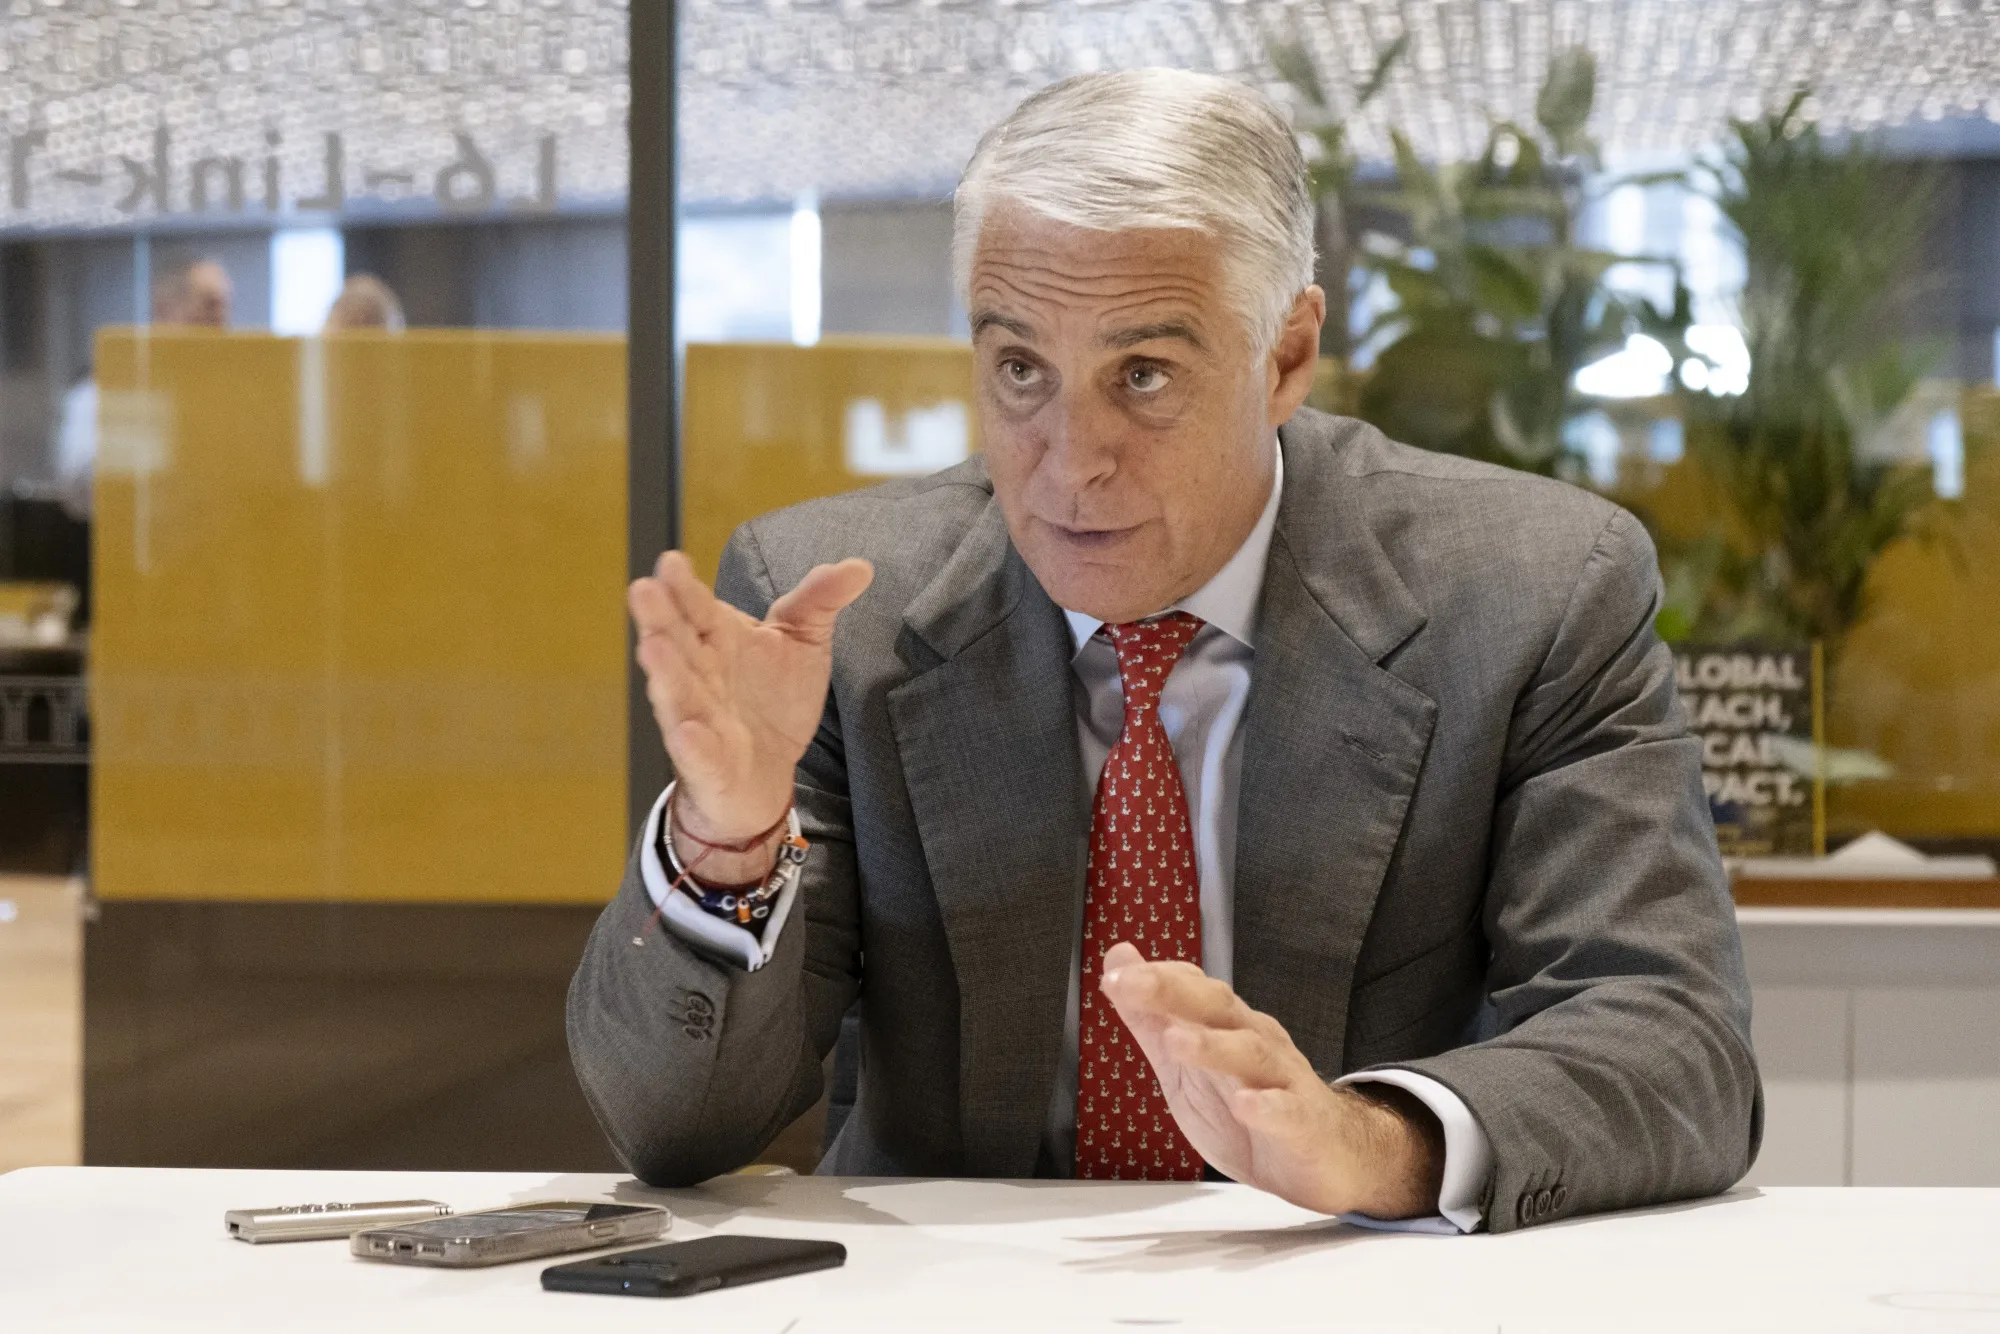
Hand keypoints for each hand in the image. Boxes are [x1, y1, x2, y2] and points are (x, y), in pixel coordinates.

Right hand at [629, 551, 872, 855]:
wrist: (768, 776)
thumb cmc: (774, 701)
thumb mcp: (803, 644)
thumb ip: (820, 602)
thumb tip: (859, 567)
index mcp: (719, 640)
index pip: (699, 608)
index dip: (685, 587)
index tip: (673, 562)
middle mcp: (701, 676)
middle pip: (676, 644)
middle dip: (659, 618)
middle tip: (644, 589)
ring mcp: (700, 720)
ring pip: (677, 694)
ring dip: (664, 673)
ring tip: (652, 647)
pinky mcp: (709, 764)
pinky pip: (697, 754)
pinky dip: (691, 744)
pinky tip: (687, 732)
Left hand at [1098, 941, 1444, 1217]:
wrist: (1327, 1158)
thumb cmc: (1252, 1108)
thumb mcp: (1184, 1068)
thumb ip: (1150, 1019)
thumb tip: (1118, 966)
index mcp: (1227, 1028)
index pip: (1194, 988)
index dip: (1156, 979)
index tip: (1116, 975)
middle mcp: (1256, 1043)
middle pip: (1218, 1008)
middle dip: (1174, 993)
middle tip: (1132, 985)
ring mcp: (1283, 1081)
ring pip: (1250, 1053)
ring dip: (1213, 1045)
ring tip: (1177, 1042)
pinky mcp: (1304, 1124)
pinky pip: (1288, 1112)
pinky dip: (1267, 1107)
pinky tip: (1246, 1104)